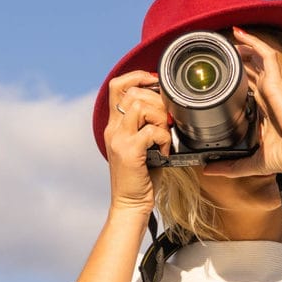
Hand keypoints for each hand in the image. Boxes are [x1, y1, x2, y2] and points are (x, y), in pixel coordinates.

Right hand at [102, 70, 170, 214]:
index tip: (155, 84)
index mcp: (115, 125)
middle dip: (157, 101)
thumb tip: (167, 106)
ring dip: (160, 118)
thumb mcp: (142, 145)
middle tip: (167, 121)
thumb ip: (147, 125)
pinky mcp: (128, 151)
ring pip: (141, 106)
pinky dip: (163, 138)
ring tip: (164, 135)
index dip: (137, 77)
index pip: (117, 86)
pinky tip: (164, 151)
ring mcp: (119, 139)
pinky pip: (151, 131)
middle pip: (133, 92)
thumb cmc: (142, 176)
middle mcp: (113, 129)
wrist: (129, 204)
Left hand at [202, 27, 281, 177]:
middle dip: (239, 59)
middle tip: (221, 50)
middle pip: (253, 70)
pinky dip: (254, 43)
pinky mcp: (277, 83)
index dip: (238, 79)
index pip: (250, 88)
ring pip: (258, 59)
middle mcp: (269, 96)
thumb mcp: (252, 162)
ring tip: (228, 36)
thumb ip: (230, 166)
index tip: (222, 74)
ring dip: (244, 46)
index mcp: (265, 111)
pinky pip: (266, 55)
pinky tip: (240, 34)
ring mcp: (274, 88)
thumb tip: (208, 171)